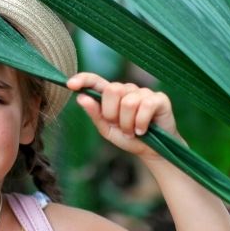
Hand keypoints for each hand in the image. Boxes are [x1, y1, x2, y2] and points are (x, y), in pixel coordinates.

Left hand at [66, 73, 180, 158]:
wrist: (152, 151)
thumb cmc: (128, 138)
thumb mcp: (107, 129)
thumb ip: (95, 114)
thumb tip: (80, 97)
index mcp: (111, 95)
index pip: (95, 80)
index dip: (83, 79)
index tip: (70, 84)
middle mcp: (127, 89)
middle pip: (112, 90)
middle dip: (112, 114)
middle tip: (120, 127)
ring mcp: (144, 92)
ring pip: (128, 102)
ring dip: (128, 124)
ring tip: (133, 131)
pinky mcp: (159, 98)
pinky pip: (145, 106)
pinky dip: (141, 123)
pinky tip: (143, 130)